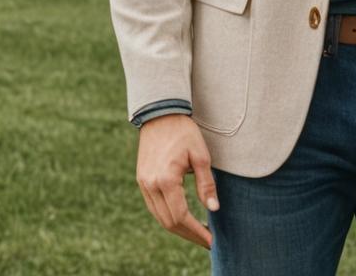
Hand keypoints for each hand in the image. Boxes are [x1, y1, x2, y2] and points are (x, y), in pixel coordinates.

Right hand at [135, 113, 218, 248]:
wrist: (160, 114)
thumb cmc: (184, 131)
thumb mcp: (200, 155)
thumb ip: (206, 184)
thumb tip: (213, 209)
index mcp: (166, 180)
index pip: (181, 216)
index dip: (196, 231)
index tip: (210, 240)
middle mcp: (151, 185)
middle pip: (168, 222)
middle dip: (188, 234)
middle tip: (206, 240)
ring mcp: (143, 184)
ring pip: (159, 217)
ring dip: (177, 228)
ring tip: (196, 232)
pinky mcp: (142, 180)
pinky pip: (154, 207)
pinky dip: (167, 216)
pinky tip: (181, 217)